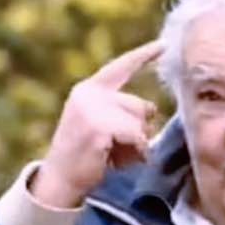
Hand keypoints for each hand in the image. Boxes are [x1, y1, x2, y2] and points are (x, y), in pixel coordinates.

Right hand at [31, 40, 162, 207]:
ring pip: (140, 122)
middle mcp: (89, 94)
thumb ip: (117, 110)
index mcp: (88, 89)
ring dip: (136, 144)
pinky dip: (136, 151)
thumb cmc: (84, 155)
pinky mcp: (99, 127)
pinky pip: (136, 135)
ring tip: (115, 155)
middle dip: (139, 129)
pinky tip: (118, 161)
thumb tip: (152, 111)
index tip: (165, 45)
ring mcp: (92, 109)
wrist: (59, 180)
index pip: (121, 67)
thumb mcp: (97, 123)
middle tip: (118, 148)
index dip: (144, 55)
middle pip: (140, 105)